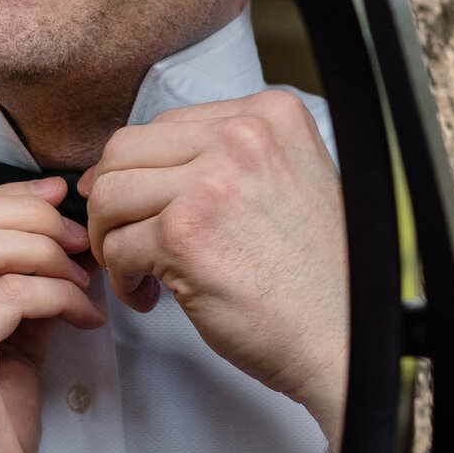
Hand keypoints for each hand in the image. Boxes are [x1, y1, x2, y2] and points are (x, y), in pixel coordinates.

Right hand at [0, 178, 105, 452]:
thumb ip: (19, 294)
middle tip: (78, 234)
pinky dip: (57, 294)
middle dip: (24, 214)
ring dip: (41, 250)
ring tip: (82, 275)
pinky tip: (85, 316)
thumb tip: (59, 242)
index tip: (56, 192)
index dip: (3, 197)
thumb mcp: (8, 348)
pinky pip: (6, 299)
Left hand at [79, 91, 349, 452]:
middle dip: (114, 200)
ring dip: (113, 239)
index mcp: (271, 115)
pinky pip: (117, 246)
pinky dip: (121, 279)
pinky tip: (152, 296)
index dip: (142, 170)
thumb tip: (150, 160)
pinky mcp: (184, 235)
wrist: (343, 337)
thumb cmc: (319, 277)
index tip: (137, 203)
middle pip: (126, 149)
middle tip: (126, 239)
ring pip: (110, 195)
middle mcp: (242, 137)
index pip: (168, 124)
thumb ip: (234, 158)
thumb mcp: (291, 180)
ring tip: (140, 271)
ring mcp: (211, 183)